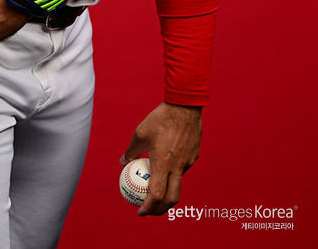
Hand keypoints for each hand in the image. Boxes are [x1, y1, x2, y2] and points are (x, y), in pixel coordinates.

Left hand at [120, 101, 201, 215]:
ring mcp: (188, 162)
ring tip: (155, 186)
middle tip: (150, 209)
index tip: (140, 211)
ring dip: (167, 189)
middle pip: (171, 199)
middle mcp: (178, 166)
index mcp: (163, 163)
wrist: (184, 105)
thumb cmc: (160, 118)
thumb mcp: (140, 133)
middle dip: (160, 209)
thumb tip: (123, 162)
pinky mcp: (194, 156)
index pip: (156, 195)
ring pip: (178, 183)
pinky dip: (174, 173)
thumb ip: (132, 150)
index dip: (148, 208)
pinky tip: (167, 163)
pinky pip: (183, 169)